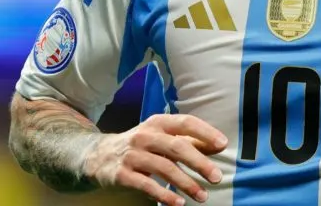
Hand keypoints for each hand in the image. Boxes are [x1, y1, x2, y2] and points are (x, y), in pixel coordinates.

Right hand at [84, 113, 227, 205]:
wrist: (98, 155)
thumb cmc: (141, 145)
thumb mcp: (161, 137)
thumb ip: (187, 141)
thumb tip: (217, 146)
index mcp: (158, 122)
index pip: (185, 122)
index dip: (205, 132)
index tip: (223, 144)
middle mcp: (145, 135)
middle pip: (177, 147)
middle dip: (199, 163)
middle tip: (217, 177)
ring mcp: (132, 155)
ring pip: (164, 168)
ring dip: (186, 183)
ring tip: (202, 196)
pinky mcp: (122, 174)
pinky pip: (147, 185)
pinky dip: (164, 195)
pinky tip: (178, 203)